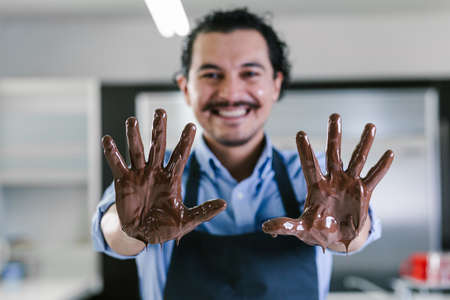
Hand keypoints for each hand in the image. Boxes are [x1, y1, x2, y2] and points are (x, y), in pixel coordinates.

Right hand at [102, 109, 226, 244]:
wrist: (143, 235)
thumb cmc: (167, 226)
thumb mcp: (187, 220)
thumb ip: (204, 211)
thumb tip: (225, 204)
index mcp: (172, 178)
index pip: (181, 156)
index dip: (186, 141)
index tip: (191, 125)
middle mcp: (156, 171)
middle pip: (158, 146)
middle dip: (159, 129)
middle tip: (160, 111)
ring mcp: (139, 174)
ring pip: (137, 150)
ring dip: (134, 136)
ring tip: (132, 120)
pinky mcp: (124, 180)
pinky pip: (118, 164)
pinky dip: (112, 153)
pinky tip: (108, 139)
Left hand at [262, 113, 393, 251]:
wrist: (337, 237)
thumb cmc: (317, 229)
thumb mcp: (300, 228)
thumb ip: (285, 226)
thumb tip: (265, 227)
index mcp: (316, 186)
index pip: (309, 164)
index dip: (305, 150)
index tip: (301, 133)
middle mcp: (333, 179)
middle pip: (333, 153)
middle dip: (334, 135)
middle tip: (334, 115)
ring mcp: (349, 183)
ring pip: (357, 159)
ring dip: (364, 143)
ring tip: (371, 125)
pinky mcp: (364, 191)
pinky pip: (374, 177)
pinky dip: (382, 166)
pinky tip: (389, 153)